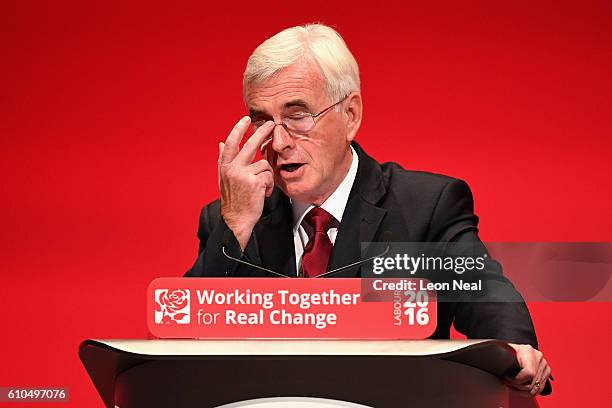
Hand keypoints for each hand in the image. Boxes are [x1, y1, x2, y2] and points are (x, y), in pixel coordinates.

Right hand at [218, 117, 274, 249]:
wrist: (236, 220)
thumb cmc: (234, 201)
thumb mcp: (224, 179)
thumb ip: (223, 160)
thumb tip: (220, 144)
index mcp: (225, 167)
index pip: (231, 143)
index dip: (238, 129)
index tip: (245, 119)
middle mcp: (232, 169)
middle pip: (250, 145)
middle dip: (261, 132)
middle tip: (271, 124)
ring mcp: (243, 175)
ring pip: (264, 164)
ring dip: (266, 176)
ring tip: (261, 188)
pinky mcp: (254, 182)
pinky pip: (269, 176)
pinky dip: (269, 185)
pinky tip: (262, 193)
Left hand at [504, 343, 551, 395]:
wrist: (512, 349)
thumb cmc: (505, 350)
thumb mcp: (502, 351)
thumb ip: (502, 356)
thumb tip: (493, 360)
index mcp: (528, 351)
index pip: (529, 373)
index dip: (516, 380)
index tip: (506, 377)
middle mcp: (539, 357)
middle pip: (532, 383)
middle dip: (517, 386)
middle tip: (506, 382)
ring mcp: (544, 365)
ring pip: (536, 388)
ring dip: (521, 390)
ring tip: (511, 384)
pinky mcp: (546, 372)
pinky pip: (539, 388)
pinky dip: (527, 391)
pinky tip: (517, 387)